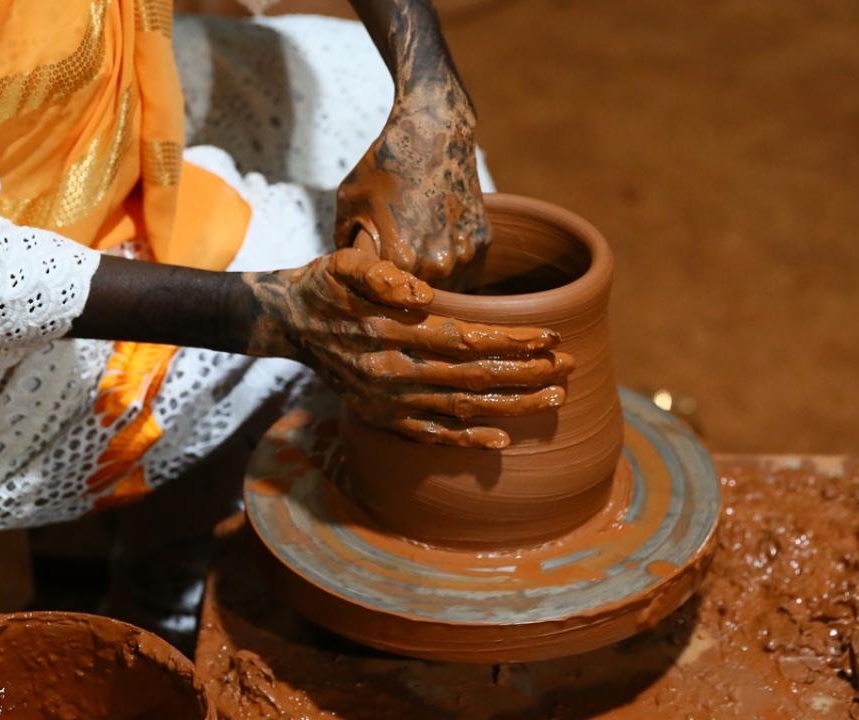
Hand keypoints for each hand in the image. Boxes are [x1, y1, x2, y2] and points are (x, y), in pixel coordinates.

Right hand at [245, 248, 572, 448]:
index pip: (465, 340)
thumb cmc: (326, 286)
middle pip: (473, 378)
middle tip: (570, 368)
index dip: (511, 341)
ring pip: (462, 409)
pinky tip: (502, 440)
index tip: (551, 337)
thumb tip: (423, 297)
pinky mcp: (383, 418)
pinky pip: (431, 435)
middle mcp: (392, 375)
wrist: (288, 323)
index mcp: (390, 333)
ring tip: (556, 399)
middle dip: (527, 374)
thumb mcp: (345, 264)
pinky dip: (467, 440)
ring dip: (513, 406)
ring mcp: (389, 402)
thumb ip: (382, 276)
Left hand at [335, 76, 489, 285]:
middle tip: (394, 254)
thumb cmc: (384, 164)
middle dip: (403, 279)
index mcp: (401, 259)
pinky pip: (464, 261)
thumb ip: (344, 240)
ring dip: (430, 271)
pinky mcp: (482, 238)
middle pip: (416, 290)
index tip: (371, 271)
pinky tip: (437, 228)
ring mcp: (464, 252)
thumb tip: (345, 264)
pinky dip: (451, 253)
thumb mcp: (348, 201)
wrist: (433, 129)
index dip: (375, 282)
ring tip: (417, 240)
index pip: (385, 292)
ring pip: (444, 280)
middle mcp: (437, 263)